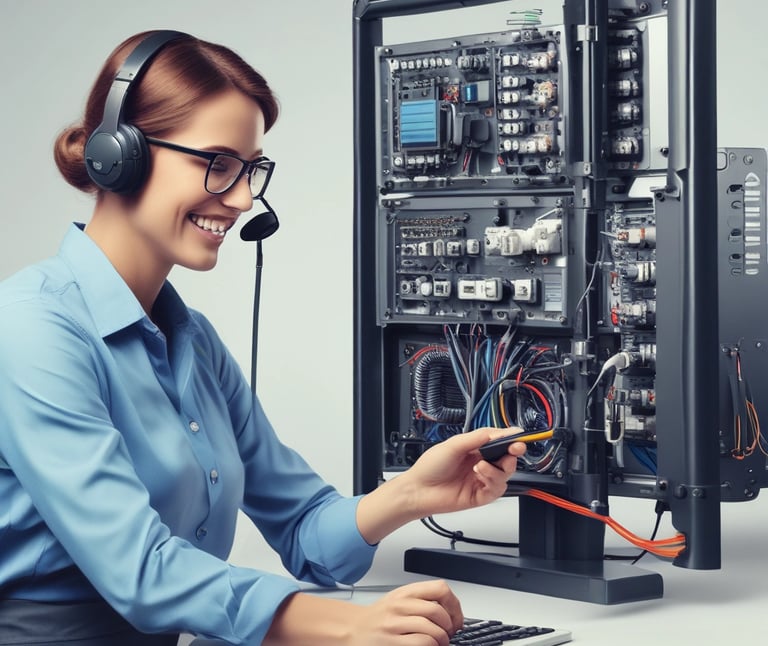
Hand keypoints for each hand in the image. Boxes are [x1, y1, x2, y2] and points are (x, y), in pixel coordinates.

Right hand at [350, 580, 462, 645]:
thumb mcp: (398, 600)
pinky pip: (422, 643)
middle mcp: (400, 605)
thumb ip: (420, 601)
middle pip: (438, 611)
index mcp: (405, 592)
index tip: (456, 618)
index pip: (440, 588)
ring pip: (432, 629)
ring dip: (442, 639)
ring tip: (440, 643)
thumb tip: (450, 611)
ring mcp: (395, 624)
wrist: (353, 629)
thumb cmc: (377, 618)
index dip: (454, 605)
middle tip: (449, 633)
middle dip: (449, 626)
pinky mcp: (392, 642)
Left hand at [403, 427, 526, 516]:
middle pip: (506, 459)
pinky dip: (493, 480)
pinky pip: (497, 489)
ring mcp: (481, 480)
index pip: (499, 442)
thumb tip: (499, 432)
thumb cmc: (429, 467)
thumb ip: (478, 438)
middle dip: (513, 453)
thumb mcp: (454, 445)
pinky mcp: (480, 496)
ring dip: (498, 469)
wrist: (418, 490)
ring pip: (505, 475)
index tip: (519, 436)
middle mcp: (480, 464)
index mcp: (475, 449)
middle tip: (515, 448)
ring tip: (482, 466)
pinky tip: (481, 474)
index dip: (510, 439)